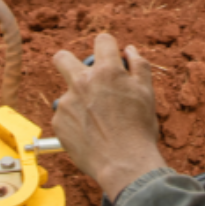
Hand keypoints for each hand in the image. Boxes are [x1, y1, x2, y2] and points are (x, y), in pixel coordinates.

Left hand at [52, 33, 165, 200]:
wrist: (124, 164)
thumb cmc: (139, 130)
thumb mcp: (146, 93)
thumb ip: (138, 66)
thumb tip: (128, 50)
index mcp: (106, 71)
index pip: (102, 40)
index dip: (107, 46)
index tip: (109, 54)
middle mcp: (81, 82)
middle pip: (62, 57)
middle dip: (70, 61)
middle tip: (83, 76)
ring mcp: (66, 101)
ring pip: (68, 93)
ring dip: (78, 101)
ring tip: (98, 121)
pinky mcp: (58, 121)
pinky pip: (64, 115)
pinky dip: (74, 121)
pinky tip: (90, 134)